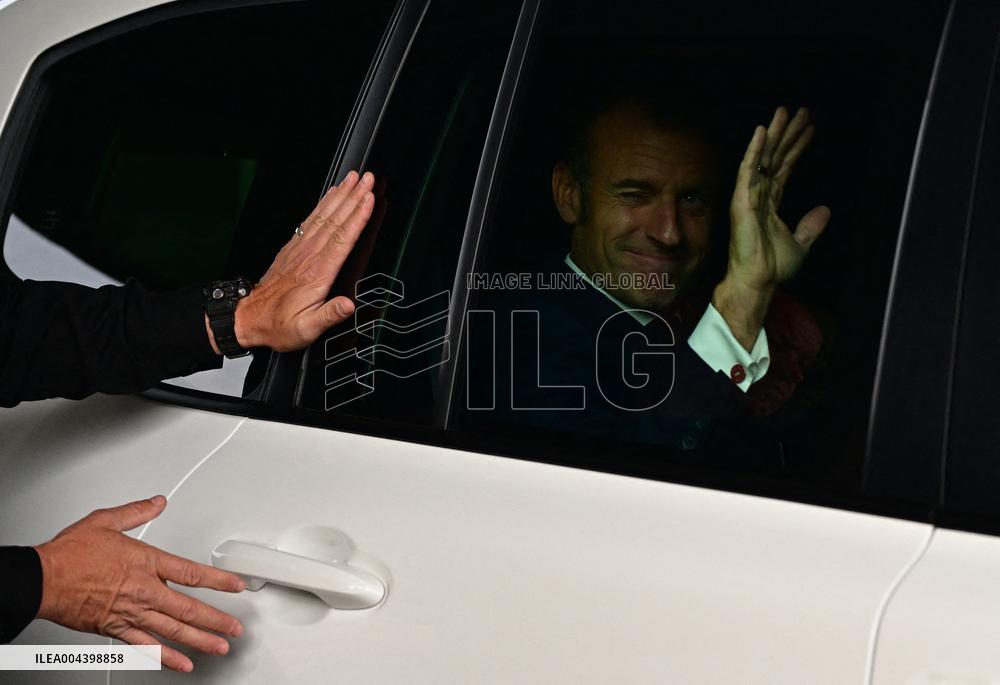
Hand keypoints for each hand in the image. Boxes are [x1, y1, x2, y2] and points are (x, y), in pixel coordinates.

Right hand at [34, 496, 245, 672]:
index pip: (191, 573)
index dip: (218, 580)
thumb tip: (157, 502)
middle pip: (189, 608)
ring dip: (200, 640)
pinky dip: (166, 657)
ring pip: (173, 630)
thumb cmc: (70, 554)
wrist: (41, 580)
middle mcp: (143, 591)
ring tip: (220, 647)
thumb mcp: (106, 521)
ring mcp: (131, 612)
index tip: (236, 586)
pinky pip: (146, 647)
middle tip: (236, 627)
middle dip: (217, 619)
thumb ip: (136, 512)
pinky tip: (182, 664)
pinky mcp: (115, 629)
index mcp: (146, 563)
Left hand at [209, 170, 375, 353]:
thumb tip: (348, 306)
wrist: (249, 317)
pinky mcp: (294, 247)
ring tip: (354, 178)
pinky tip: (332, 194)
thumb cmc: (278, 324)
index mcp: (317, 274)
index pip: (341, 239)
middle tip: (368, 178)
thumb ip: (328, 315)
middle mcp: (309, 256)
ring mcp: (300, 249)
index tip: (369, 199)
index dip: (357, 218)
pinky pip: (312, 219)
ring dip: (341, 194)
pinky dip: (324, 203)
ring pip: (324, 215)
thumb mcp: (305, 329)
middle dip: (354, 197)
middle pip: (336, 220)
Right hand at [714, 107, 830, 349]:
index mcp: (770, 203)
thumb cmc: (772, 266)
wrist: (757, 280)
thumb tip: (825, 209)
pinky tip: (762, 132)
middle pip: (775, 157)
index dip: (797, 148)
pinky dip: (754, 151)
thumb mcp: (801, 243)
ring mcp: (748, 196)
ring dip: (773, 135)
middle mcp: (758, 195)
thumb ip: (811, 225)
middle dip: (787, 134)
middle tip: (800, 111)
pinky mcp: (741, 201)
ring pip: (763, 158)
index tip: (810, 129)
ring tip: (784, 112)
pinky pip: (748, 171)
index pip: (785, 168)